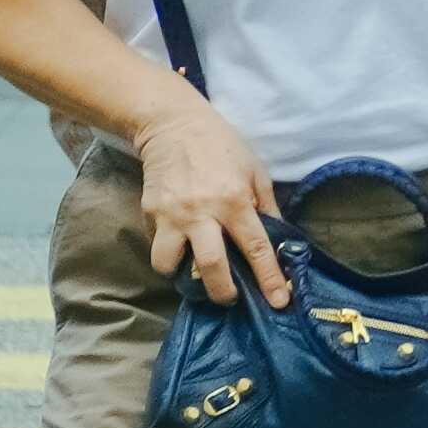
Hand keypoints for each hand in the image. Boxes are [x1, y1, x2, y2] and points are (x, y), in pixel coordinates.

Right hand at [137, 104, 291, 306]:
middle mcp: (202, 213)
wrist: (173, 125)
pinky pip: (157, 243)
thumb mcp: (255, 171)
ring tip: (193, 273)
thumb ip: (267, 206)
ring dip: (182, 276)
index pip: (255, 248)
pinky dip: (168, 250)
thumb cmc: (223, 147)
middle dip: (222, 292)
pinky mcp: (149, 212)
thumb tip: (278, 238)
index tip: (278, 302)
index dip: (268, 278)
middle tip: (230, 299)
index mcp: (234, 201)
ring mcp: (171, 215)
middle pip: (211, 266)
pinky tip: (179, 244)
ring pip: (169, 263)